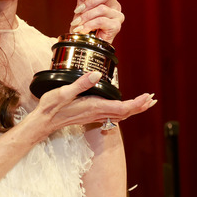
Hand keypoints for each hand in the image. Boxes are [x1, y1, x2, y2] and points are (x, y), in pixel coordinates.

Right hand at [33, 71, 155, 132]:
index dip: (137, 103)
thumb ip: (81, 83)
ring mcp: (94, 115)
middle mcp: (97, 113)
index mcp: (94, 106)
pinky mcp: (91, 115)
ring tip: (144, 102)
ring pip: (120, 115)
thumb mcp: (64, 92)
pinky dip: (123, 111)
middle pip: (125, 112)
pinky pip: (112, 115)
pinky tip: (124, 107)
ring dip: (133, 109)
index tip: (147, 97)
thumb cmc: (52, 107)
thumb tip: (95, 74)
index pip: (122, 107)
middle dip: (140, 106)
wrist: (44, 122)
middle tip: (152, 99)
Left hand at [69, 0, 125, 42]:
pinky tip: (83, 29)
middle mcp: (116, 6)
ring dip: (86, 16)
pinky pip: (101, 20)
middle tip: (78, 11)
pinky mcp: (116, 26)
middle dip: (89, 3)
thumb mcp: (81, 5)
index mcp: (109, 0)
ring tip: (78, 24)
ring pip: (102, 9)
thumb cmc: (83, 25)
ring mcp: (117, 16)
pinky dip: (89, 24)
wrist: (81, 42)